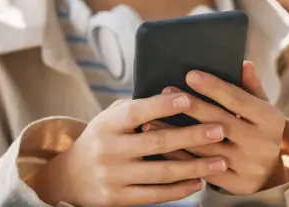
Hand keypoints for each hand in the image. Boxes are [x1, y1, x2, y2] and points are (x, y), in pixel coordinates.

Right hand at [30, 93, 229, 206]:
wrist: (68, 176)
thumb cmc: (102, 138)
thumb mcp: (111, 118)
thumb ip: (139, 109)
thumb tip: (176, 93)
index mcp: (108, 124)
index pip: (137, 112)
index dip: (163, 105)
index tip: (189, 99)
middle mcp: (109, 150)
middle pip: (156, 143)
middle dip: (191, 136)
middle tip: (220, 130)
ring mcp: (113, 176)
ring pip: (161, 173)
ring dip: (195, 167)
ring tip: (220, 161)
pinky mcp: (117, 198)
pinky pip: (154, 195)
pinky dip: (179, 190)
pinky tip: (199, 182)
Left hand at [160, 62, 287, 194]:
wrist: (270, 172)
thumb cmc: (260, 130)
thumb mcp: (262, 107)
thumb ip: (251, 87)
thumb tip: (243, 64)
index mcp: (270, 120)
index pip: (238, 100)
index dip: (213, 87)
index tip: (190, 75)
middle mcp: (262, 143)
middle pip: (219, 122)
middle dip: (191, 106)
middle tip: (167, 93)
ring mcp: (248, 166)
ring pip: (206, 148)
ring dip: (177, 133)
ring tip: (153, 119)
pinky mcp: (235, 184)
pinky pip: (201, 168)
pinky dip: (180, 156)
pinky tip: (162, 144)